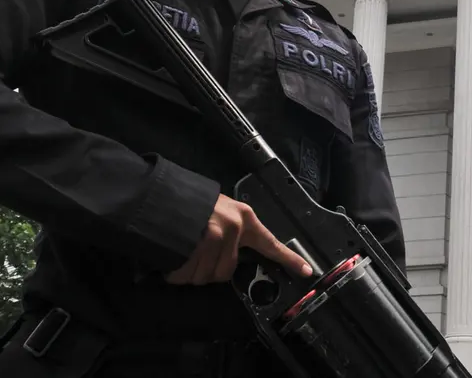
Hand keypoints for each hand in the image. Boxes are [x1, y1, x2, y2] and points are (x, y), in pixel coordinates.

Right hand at [166, 194, 312, 284]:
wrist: (164, 196)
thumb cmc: (193, 204)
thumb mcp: (222, 211)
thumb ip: (232, 232)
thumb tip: (231, 261)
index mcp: (245, 219)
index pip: (270, 243)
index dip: (289, 259)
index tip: (307, 271)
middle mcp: (234, 229)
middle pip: (226, 271)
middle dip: (209, 270)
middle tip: (195, 257)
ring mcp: (215, 238)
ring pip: (206, 276)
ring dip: (190, 273)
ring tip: (182, 255)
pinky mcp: (195, 246)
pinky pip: (187, 275)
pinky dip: (176, 274)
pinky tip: (172, 261)